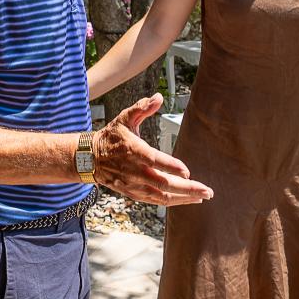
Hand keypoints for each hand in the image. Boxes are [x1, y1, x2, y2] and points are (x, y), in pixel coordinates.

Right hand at [92, 94, 213, 206]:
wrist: (90, 159)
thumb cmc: (111, 137)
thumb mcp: (124, 118)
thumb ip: (142, 108)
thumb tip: (158, 97)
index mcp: (134, 151)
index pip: (155, 161)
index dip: (171, 167)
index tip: (187, 171)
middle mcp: (135, 171)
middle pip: (164, 184)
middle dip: (188, 188)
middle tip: (208, 190)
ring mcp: (135, 185)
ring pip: (163, 196)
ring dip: (184, 198)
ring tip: (203, 195)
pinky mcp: (135, 194)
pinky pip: (157, 201)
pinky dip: (174, 202)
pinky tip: (188, 199)